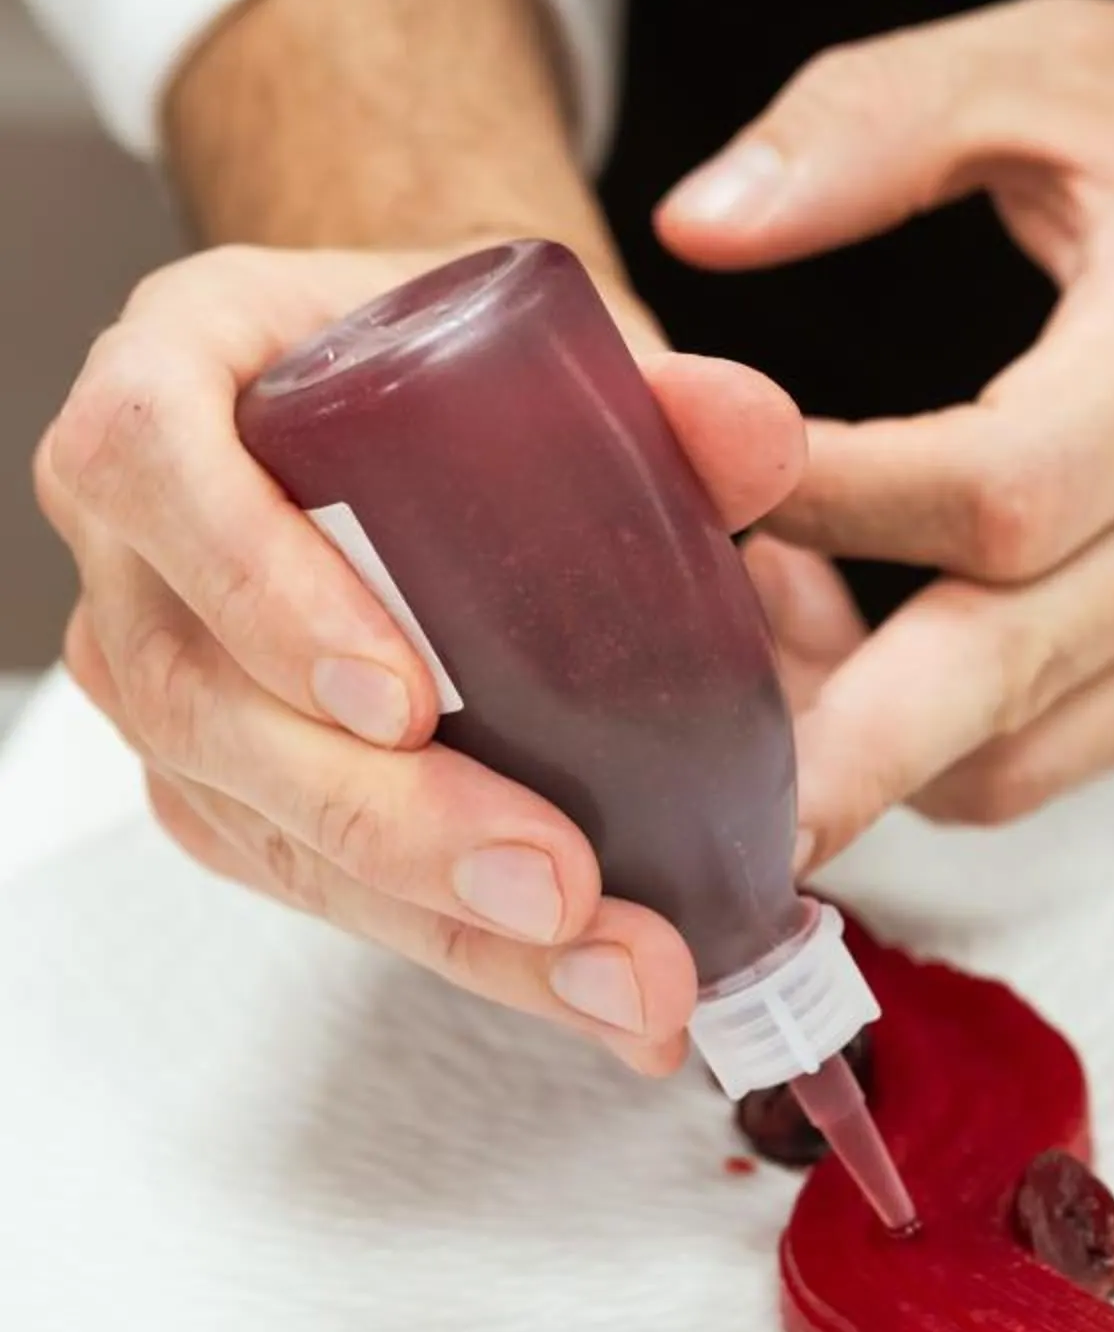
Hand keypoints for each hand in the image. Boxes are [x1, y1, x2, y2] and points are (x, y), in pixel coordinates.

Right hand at [35, 242, 803, 1071]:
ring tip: (616, 967)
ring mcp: (166, 682)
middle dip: (394, 819)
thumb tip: (756, 431)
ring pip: (264, 825)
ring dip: (447, 917)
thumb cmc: (428, 376)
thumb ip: (653, 390)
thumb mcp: (529, 351)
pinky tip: (581, 980)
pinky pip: (316, 884)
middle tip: (555, 882)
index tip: (400, 697)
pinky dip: (461, 942)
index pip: (160, 463)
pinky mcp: (222, 788)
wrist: (386, 424)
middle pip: (211, 703)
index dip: (264, 586)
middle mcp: (138, 546)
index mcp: (174, 387)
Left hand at [659, 0, 1113, 857]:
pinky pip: (1060, 756)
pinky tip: (859, 666)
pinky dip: (943, 747)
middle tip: (707, 787)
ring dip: (875, 746)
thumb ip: (872, 123)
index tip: (692, 467)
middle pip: (1014, 674)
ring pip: (1025, 751)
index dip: (830, 493)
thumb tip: (701, 222)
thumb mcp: (1063, 61)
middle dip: (847, 742)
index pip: (998, 482)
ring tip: (754, 673)